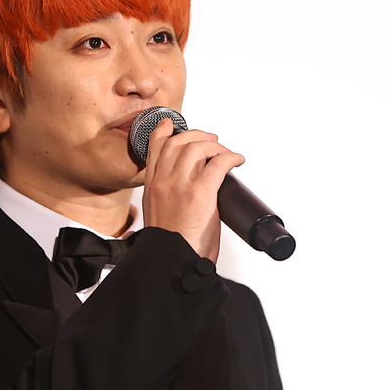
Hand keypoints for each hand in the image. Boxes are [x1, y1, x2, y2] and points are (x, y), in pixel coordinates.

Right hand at [142, 118, 244, 261]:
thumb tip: (189, 192)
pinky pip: (219, 163)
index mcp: (152, 188)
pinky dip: (231, 157)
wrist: (173, 263)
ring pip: (197, 147)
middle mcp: (163, 182)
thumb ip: (168, 199)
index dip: (164, 133)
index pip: (155, 149)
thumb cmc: (172, 247)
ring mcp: (181, 185)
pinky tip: (237, 160)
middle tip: (210, 140)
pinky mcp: (201, 192)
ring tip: (224, 151)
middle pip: (178, 142)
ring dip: (215, 145)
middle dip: (196, 135)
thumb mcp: (160, 216)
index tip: (171, 126)